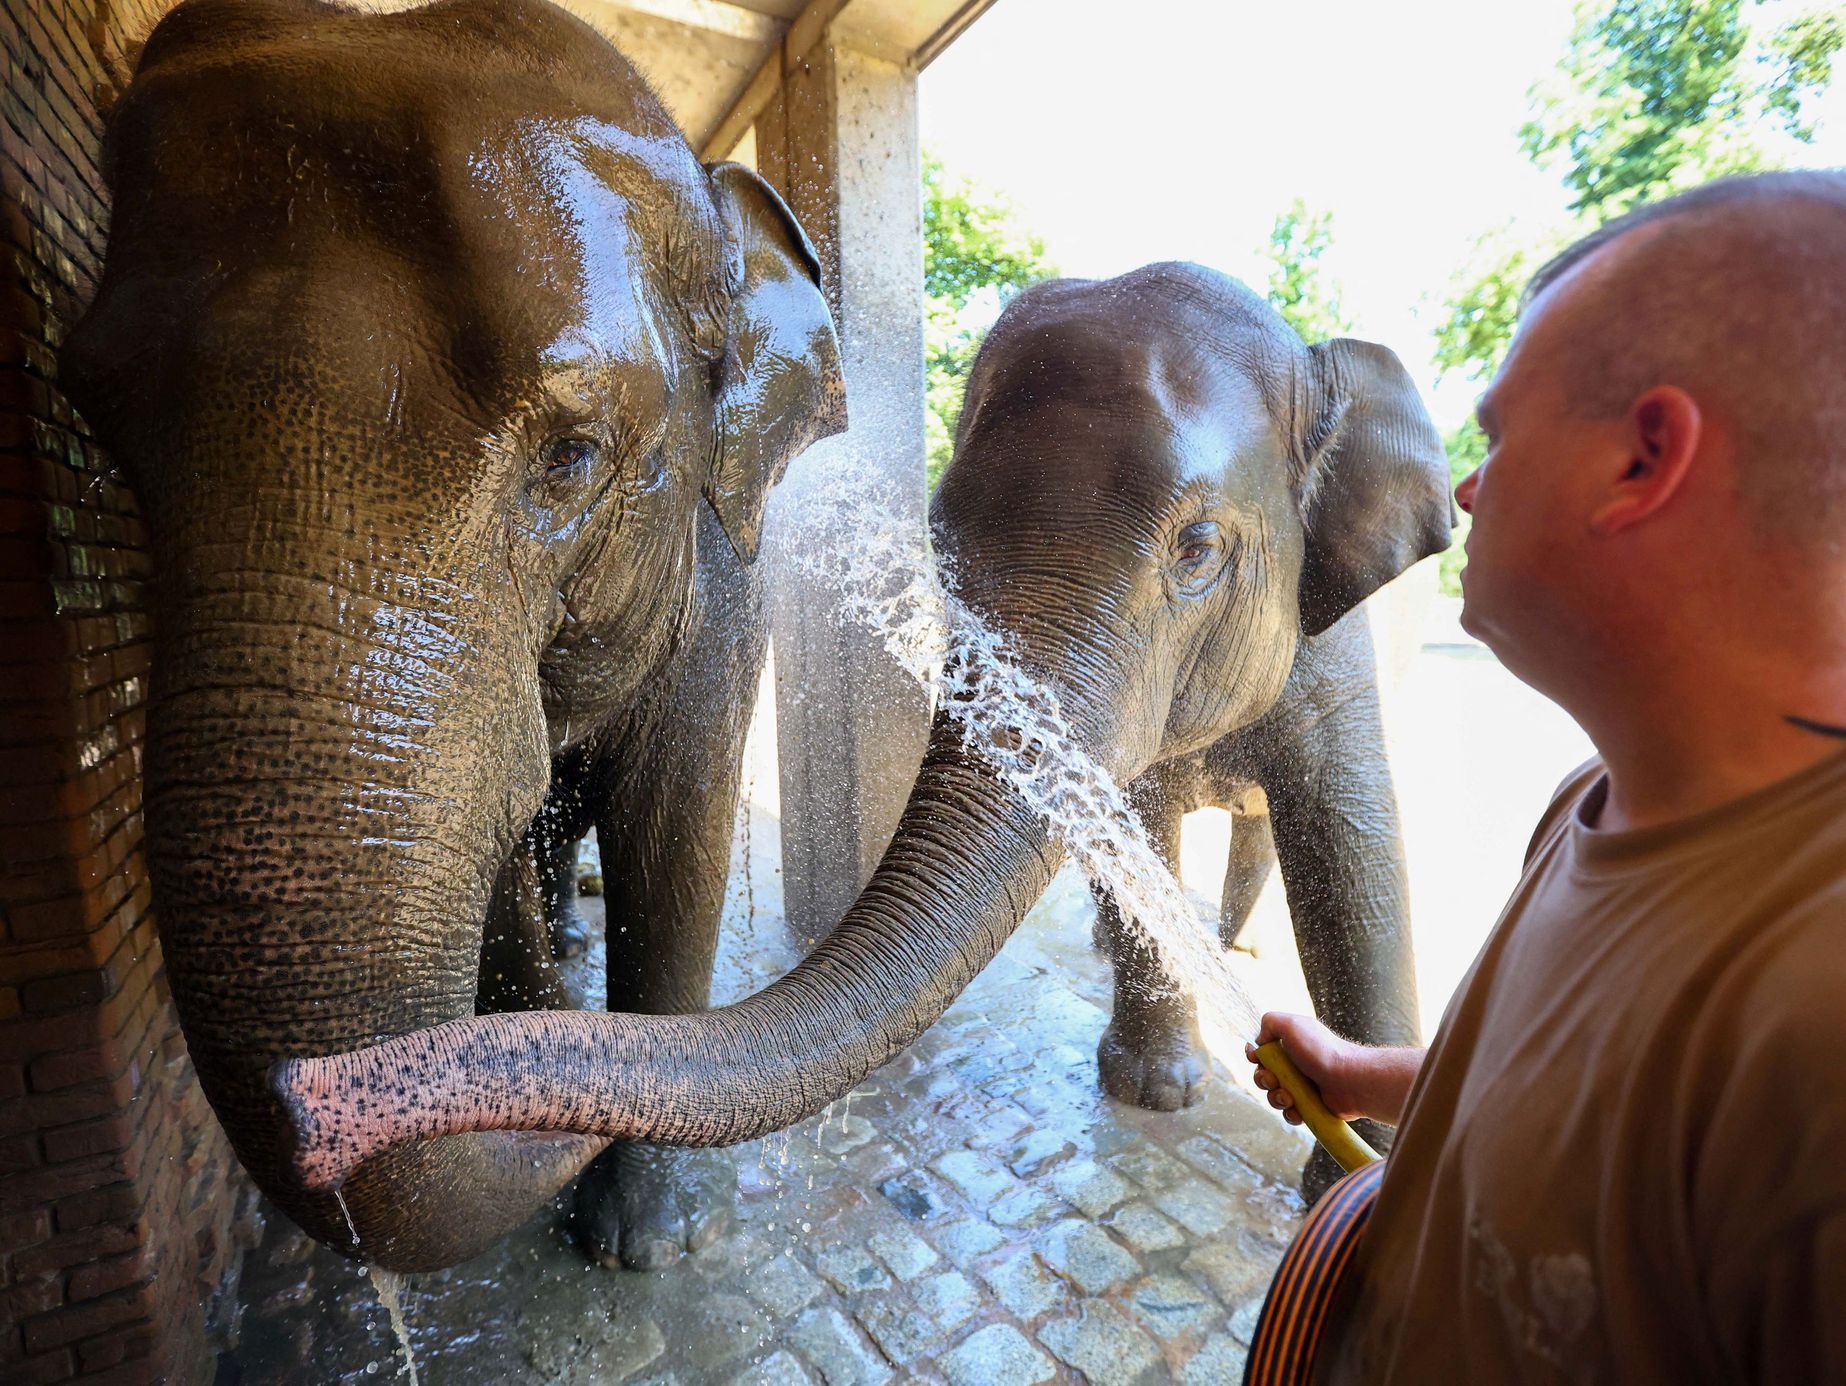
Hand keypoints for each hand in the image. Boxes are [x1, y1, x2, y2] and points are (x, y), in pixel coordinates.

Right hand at [1244, 1012, 1369, 1125]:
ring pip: (1274, 1097)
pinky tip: (1299, 1109)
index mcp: (1289, 1046)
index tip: (1257, 1059)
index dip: (1255, 1057)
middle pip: (1263, 1076)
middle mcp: (1294, 1065)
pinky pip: (1290, 1113)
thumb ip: (1269, 1021)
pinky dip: (1291, 1113)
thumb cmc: (1322, 1051)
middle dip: (1263, 1080)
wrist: (1350, 1080)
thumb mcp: (1292, 1024)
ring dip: (1276, 1098)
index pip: (1262, 1052)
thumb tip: (1260, 1039)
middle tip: (1274, 1080)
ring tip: (1290, 1097)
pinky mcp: (1309, 1107)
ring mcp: (1302, 1087)